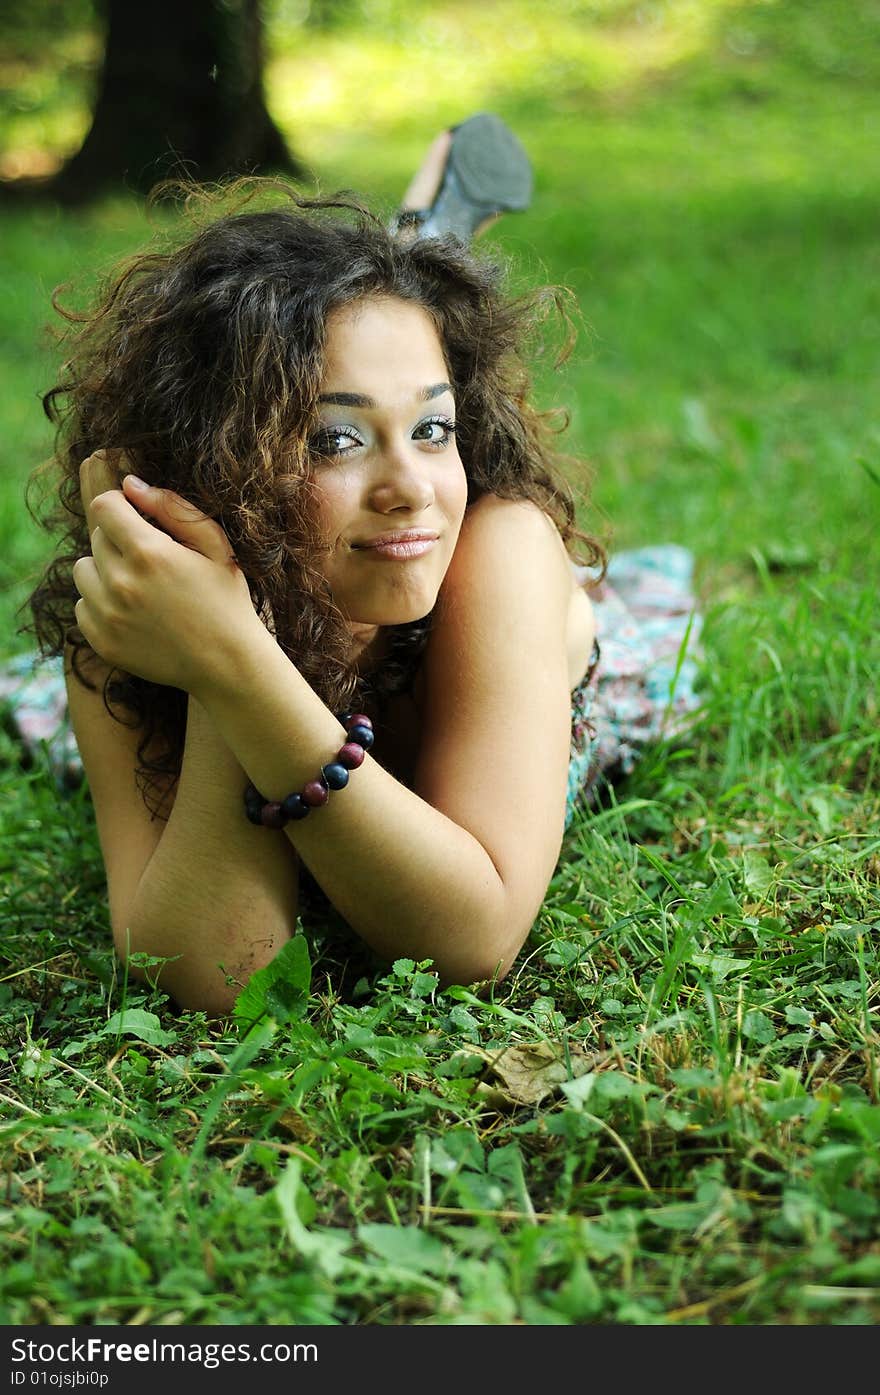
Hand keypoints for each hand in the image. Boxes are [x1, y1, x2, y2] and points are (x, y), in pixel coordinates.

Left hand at [72, 462, 259, 692]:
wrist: (227, 665)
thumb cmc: (226, 599)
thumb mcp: (215, 545)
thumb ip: (172, 507)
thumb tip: (129, 485)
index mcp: (148, 553)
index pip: (103, 507)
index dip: (120, 507)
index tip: (135, 518)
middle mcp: (120, 582)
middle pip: (95, 539)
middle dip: (118, 541)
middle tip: (150, 561)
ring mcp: (107, 615)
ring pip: (82, 571)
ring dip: (104, 571)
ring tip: (137, 585)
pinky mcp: (101, 641)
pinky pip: (82, 606)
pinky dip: (101, 604)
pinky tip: (133, 612)